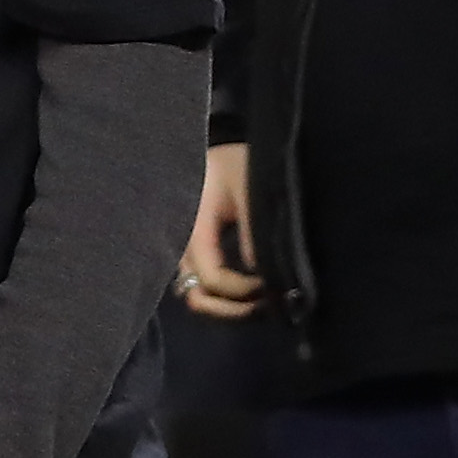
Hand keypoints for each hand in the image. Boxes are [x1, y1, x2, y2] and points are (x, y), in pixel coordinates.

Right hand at [184, 141, 262, 318]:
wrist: (209, 147)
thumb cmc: (233, 162)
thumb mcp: (249, 187)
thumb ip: (252, 230)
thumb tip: (262, 276)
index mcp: (191, 226)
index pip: (213, 279)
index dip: (245, 291)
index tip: (276, 285)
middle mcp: (182, 244)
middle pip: (196, 297)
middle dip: (232, 310)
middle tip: (268, 306)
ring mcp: (186, 249)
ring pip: (199, 295)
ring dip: (230, 307)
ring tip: (263, 301)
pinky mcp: (196, 250)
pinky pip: (206, 284)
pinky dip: (228, 296)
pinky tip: (254, 289)